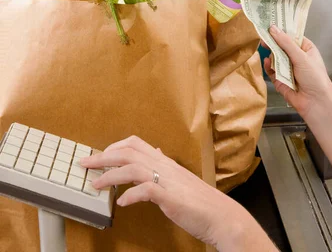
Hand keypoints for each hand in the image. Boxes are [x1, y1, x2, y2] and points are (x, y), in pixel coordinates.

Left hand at [80, 136, 249, 249]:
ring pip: (133, 168)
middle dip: (103, 156)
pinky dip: (131, 195)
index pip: (135, 143)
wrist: (220, 215)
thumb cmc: (198, 200)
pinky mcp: (171, 198)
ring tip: (95, 184)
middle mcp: (164, 166)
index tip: (99, 156)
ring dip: (110, 175)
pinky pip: (147, 191)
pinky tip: (121, 203)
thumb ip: (164, 164)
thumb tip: (155, 151)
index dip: (113, 146)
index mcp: (164, 161)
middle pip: (128, 152)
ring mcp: (168, 181)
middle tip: (85, 164)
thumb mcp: (179, 177)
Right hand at [263, 26, 331, 120]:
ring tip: (265, 48)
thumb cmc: (314, 78)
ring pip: (275, 57)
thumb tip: (273, 28)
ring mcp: (288, 69)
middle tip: (263, 36)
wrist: (315, 103)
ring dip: (271, 54)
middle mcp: (297, 58)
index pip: (292, 36)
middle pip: (282, 46)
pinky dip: (269, 66)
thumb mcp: (301, 57)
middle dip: (273, 42)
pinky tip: (267, 62)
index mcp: (306, 50)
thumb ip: (286, 43)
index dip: (282, 30)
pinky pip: (272, 70)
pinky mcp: (281, 79)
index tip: (270, 24)